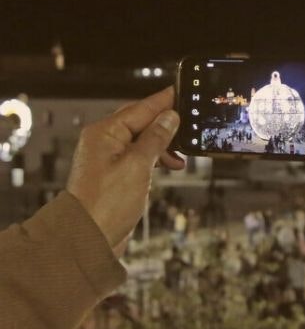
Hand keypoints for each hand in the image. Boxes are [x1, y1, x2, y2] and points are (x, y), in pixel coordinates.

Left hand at [66, 87, 184, 253]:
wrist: (89, 237)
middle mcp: (104, 141)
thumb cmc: (106, 203)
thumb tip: (170, 117)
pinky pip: (140, 156)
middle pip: (141, 121)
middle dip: (166, 124)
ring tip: (182, 154)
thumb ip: (156, 138)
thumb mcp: (139, 165)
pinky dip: (157, 158)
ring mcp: (109, 158)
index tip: (182, 91)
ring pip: (143, 139)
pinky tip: (171, 165)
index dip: (164, 101)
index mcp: (105, 133)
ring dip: (164, 144)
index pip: (141, 108)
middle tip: (190, 122)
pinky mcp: (115, 174)